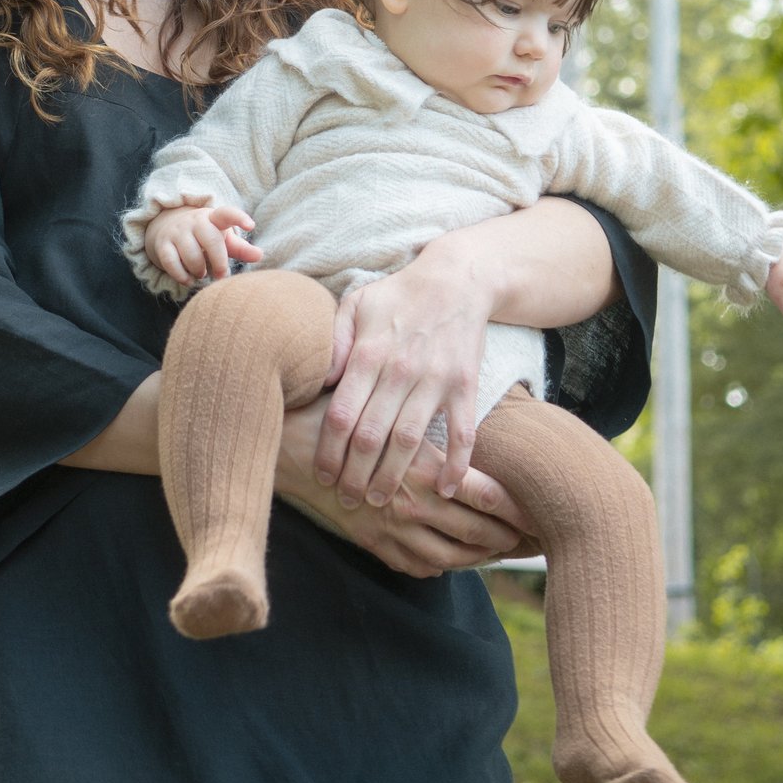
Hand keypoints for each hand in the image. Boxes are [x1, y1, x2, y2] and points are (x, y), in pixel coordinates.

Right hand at [144, 200, 261, 287]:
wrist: (169, 228)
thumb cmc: (205, 237)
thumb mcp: (224, 239)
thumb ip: (242, 248)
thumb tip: (260, 255)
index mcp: (214, 218)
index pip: (227, 213)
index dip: (239, 218)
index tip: (251, 225)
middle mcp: (195, 221)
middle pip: (211, 240)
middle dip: (219, 262)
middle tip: (221, 275)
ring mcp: (177, 232)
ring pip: (191, 255)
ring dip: (199, 270)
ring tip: (202, 274)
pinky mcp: (162, 244)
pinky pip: (171, 263)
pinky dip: (182, 276)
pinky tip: (189, 280)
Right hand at [275, 397, 531, 575]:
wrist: (290, 446)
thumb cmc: (348, 414)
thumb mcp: (394, 409)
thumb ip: (432, 426)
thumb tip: (480, 431)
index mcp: (424, 467)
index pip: (489, 496)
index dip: (519, 509)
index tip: (541, 511)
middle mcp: (412, 503)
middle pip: (478, 532)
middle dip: (509, 538)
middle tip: (532, 537)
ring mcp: (392, 530)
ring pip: (451, 557)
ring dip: (480, 557)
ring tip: (500, 550)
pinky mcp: (374, 544)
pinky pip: (417, 567)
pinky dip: (441, 567)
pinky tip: (453, 559)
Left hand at [314, 247, 494, 508]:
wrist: (456, 280)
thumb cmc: (397, 296)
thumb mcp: (355, 305)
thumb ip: (333, 343)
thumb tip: (316, 381)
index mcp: (368, 354)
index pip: (340, 416)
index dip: (328, 453)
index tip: (321, 476)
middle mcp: (400, 371)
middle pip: (371, 437)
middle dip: (354, 476)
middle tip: (346, 500)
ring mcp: (435, 381)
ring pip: (409, 443)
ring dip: (393, 479)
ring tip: (379, 502)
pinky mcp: (465, 386)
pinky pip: (462, 433)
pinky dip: (455, 465)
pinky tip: (443, 489)